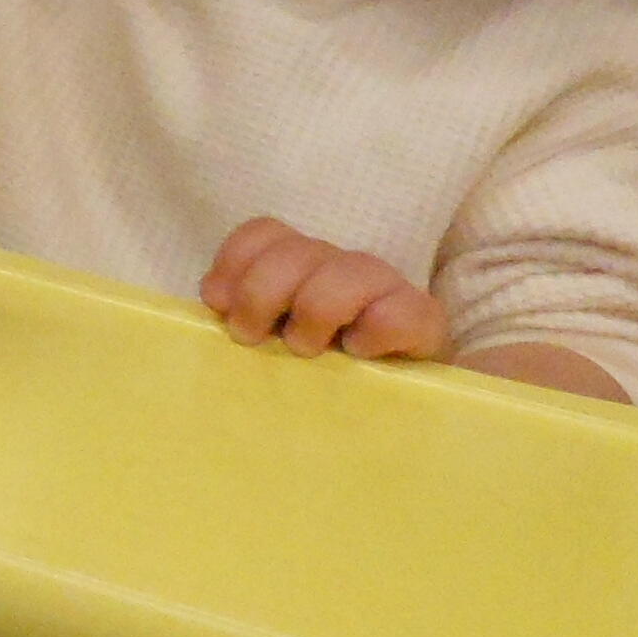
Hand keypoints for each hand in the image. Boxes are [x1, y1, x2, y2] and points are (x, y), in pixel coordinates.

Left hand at [199, 217, 445, 359]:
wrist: (401, 402)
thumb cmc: (321, 374)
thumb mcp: (274, 342)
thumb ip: (247, 318)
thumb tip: (213, 300)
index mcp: (302, 265)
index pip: (265, 234)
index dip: (234, 262)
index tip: (218, 304)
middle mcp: (340, 265)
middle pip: (292, 253)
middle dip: (260, 295)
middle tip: (251, 338)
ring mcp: (384, 287)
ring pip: (343, 275)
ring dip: (314, 315)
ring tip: (306, 350)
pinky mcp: (424, 319)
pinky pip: (395, 312)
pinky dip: (371, 334)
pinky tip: (358, 355)